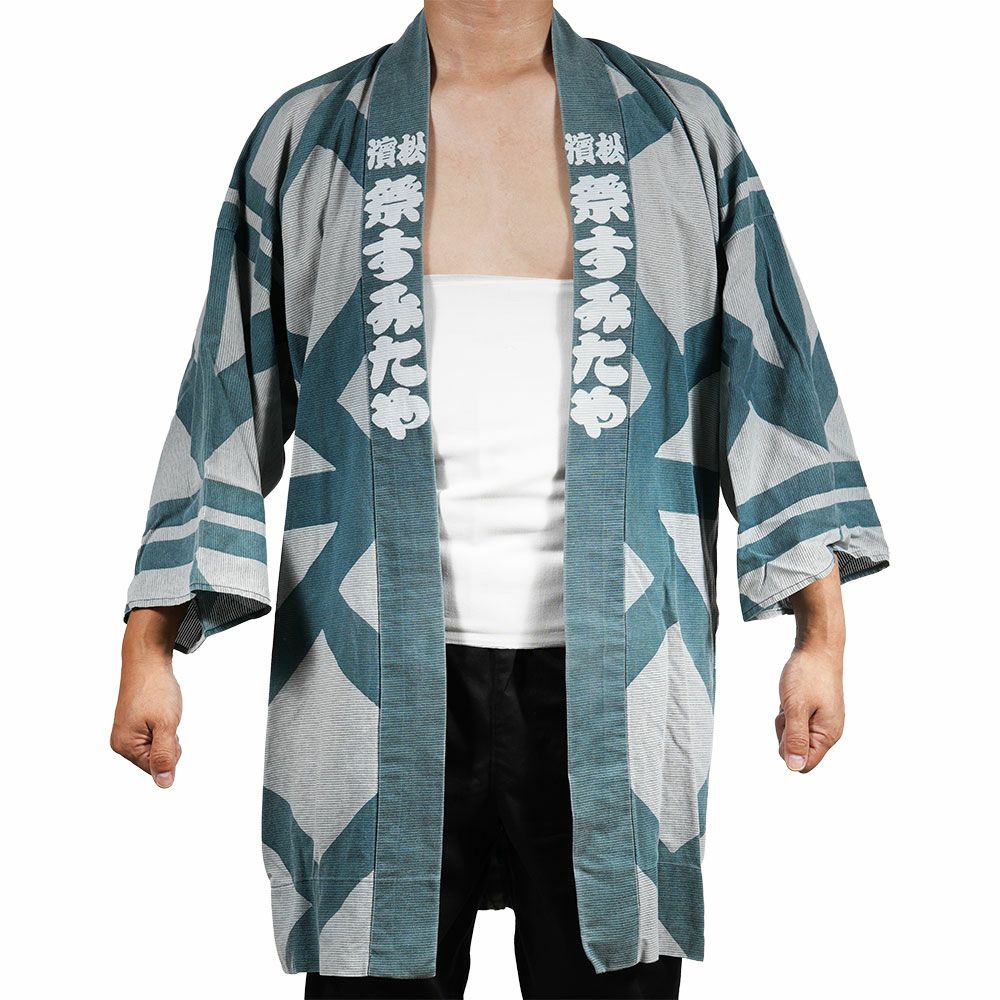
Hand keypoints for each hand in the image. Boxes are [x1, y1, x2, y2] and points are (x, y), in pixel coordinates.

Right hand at [111, 605, 187, 787]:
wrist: (147, 660)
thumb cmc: (156, 690)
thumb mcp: (166, 725)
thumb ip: (165, 756)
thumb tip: (164, 784)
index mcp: (125, 747)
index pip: (156, 768)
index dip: (171, 748)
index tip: (166, 726)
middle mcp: (121, 743)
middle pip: (156, 759)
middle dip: (168, 741)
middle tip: (164, 717)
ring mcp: (125, 732)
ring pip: (157, 746)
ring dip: (166, 732)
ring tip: (160, 711)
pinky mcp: (132, 724)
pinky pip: (154, 735)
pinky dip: (162, 724)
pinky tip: (158, 710)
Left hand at [776, 563, 845, 772]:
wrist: (817, 648)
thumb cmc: (808, 675)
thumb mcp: (796, 707)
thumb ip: (795, 738)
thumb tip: (794, 767)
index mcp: (828, 734)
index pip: (805, 764)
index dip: (789, 750)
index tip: (788, 725)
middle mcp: (828, 732)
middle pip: (796, 751)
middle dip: (785, 733)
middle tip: (788, 709)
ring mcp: (822, 722)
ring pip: (793, 736)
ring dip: (785, 721)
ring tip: (791, 700)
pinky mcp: (815, 713)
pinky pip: (794, 722)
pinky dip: (788, 711)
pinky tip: (792, 697)